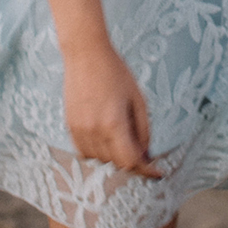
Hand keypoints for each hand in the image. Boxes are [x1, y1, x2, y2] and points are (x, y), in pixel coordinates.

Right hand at [62, 47, 159, 177]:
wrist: (85, 54)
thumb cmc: (115, 72)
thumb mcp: (138, 99)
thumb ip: (143, 130)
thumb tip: (146, 154)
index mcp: (113, 124)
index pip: (131, 161)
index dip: (146, 171)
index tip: (157, 173)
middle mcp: (94, 131)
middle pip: (116, 163)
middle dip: (132, 161)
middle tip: (144, 152)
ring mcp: (79, 130)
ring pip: (100, 160)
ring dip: (114, 157)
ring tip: (124, 139)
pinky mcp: (70, 126)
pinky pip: (85, 152)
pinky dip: (98, 152)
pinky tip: (107, 138)